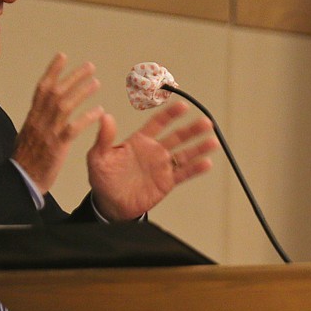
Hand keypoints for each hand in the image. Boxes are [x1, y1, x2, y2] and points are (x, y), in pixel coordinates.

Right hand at [12, 54, 104, 193]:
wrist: (19, 181)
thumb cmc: (25, 161)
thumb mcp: (27, 136)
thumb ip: (37, 122)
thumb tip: (42, 111)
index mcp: (32, 117)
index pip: (42, 88)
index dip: (52, 70)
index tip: (62, 56)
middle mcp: (39, 121)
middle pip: (55, 92)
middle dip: (73, 76)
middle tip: (90, 65)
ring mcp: (47, 133)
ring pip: (64, 106)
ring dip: (81, 92)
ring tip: (96, 82)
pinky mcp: (56, 147)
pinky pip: (72, 128)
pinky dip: (86, 118)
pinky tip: (99, 111)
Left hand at [87, 100, 218, 220]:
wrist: (110, 204)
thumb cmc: (103, 178)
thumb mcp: (98, 157)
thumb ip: (104, 138)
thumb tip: (105, 117)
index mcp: (139, 141)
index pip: (158, 123)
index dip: (170, 114)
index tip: (183, 105)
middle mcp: (155, 151)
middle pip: (177, 136)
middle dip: (192, 129)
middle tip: (206, 122)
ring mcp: (162, 166)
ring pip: (185, 154)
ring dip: (199, 147)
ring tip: (213, 140)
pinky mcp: (167, 182)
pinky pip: (183, 174)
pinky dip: (195, 169)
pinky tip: (206, 163)